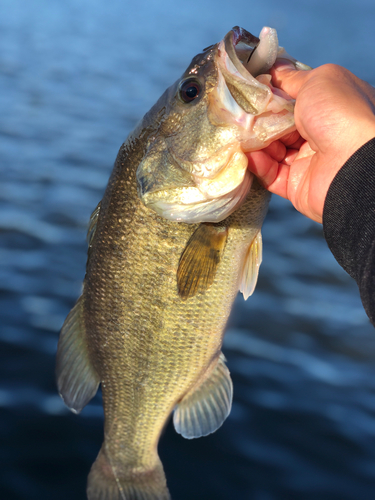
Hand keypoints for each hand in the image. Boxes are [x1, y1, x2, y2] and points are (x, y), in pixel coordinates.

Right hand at [246, 62, 374, 222]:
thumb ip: (292, 79)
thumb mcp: (318, 81)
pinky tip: (246, 154)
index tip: (251, 88)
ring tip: (236, 133)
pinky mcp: (297, 186)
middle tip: (237, 112)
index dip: (274, 93)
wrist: (352, 164)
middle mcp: (321, 133)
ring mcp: (309, 161)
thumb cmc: (339, 114)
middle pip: (280, 125)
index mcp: (331, 106)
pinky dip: (258, 165)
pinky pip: (271, 174)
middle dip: (259, 119)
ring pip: (272, 150)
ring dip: (255, 141)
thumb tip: (274, 71)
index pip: (296, 98)